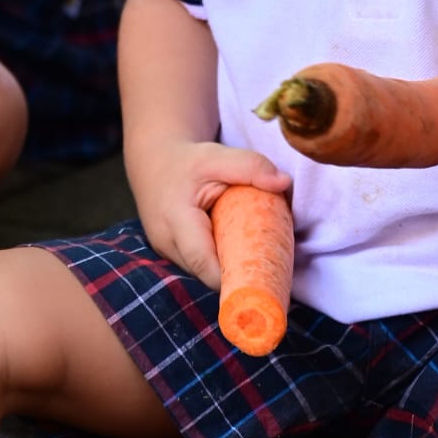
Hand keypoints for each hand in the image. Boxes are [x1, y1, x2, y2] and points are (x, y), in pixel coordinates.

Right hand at [130, 135, 290, 290]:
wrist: (153, 162)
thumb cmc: (186, 161)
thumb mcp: (216, 156)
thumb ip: (250, 166)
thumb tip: (284, 183)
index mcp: (175, 219)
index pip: (203, 262)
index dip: (232, 278)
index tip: (264, 282)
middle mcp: (167, 243)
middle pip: (207, 274)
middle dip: (237, 276)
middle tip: (271, 272)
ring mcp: (167, 253)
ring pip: (203, 274)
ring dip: (228, 270)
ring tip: (258, 260)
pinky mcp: (173, 256)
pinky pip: (200, 268)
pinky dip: (219, 263)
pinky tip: (238, 254)